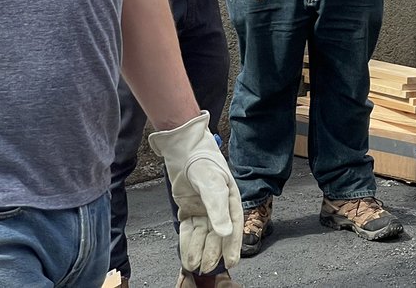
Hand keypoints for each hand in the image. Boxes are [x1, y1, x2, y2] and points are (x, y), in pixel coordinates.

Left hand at [149, 112, 242, 272]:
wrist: (182, 147)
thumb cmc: (202, 160)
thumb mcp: (212, 183)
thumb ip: (217, 208)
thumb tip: (224, 233)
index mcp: (230, 198)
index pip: (233, 226)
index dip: (232, 246)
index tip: (231, 262)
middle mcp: (217, 206)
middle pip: (216, 234)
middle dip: (212, 251)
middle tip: (207, 268)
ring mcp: (202, 208)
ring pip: (202, 234)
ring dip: (198, 249)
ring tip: (194, 265)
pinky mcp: (188, 208)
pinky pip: (189, 229)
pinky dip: (187, 242)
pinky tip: (186, 253)